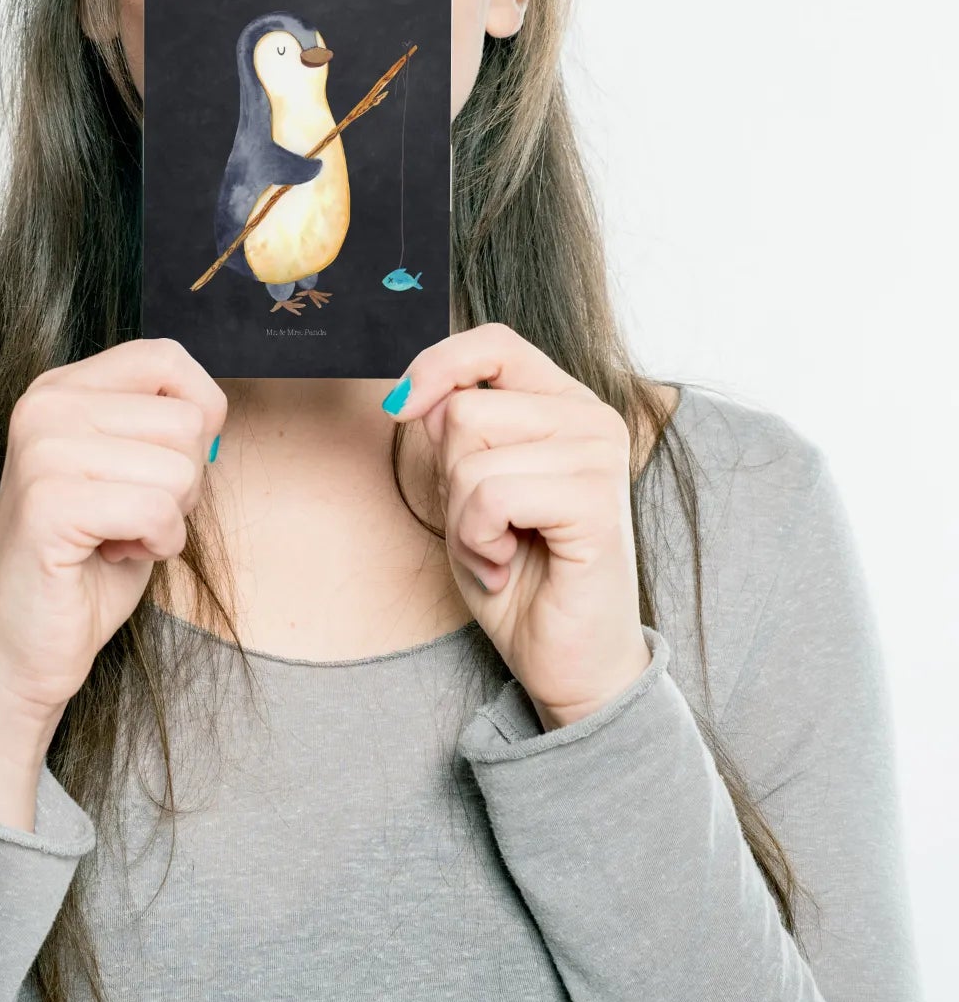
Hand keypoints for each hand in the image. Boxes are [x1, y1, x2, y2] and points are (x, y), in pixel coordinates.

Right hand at [0, 338, 224, 826]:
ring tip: (117, 537)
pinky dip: (156, 545)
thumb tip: (213, 410)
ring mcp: (41, 449)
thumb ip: (160, 427)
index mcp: (60, 387)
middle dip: (182, 482)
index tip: (167, 466)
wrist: (24, 645)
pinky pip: (157, 510)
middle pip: (185, 420)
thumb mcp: (129, 473)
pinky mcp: (48, 502)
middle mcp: (44, 404)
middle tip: (130, 516)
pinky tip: (112, 556)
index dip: (199, 414)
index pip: (167, 357)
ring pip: (178, 467)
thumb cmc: (87, 563)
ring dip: (168, 519)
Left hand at [388, 324, 650, 729]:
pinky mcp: (598, 503)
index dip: (437, 365)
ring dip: (462, 517)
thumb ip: (452, 432)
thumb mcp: (465, 487)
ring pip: (470, 453)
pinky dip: (478, 539)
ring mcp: (600, 458)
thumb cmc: (516, 572)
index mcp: (563, 403)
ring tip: (499, 549)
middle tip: (484, 527)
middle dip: (448, 478)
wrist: (563, 659)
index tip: (401, 408)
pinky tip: (508, 565)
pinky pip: (491, 495)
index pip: (494, 343)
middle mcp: (591, 419)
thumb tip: (418, 396)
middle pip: (464, 409)